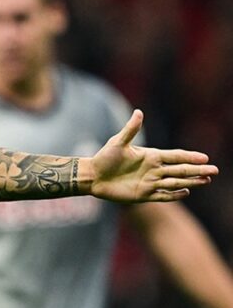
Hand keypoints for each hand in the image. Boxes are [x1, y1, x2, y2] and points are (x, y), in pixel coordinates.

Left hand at [89, 109, 217, 201]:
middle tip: (214, 170)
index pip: (175, 156)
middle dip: (197, 170)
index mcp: (150, 156)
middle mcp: (153, 169)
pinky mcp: (143, 195)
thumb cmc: (104, 158)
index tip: (205, 157)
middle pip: (180, 170)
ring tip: (206, 180)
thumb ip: (131, 129)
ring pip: (175, 182)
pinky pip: (163, 195)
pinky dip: (175, 194)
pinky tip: (187, 192)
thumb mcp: (118, 142)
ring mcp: (150, 182)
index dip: (189, 157)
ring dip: (191, 181)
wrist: (93, 176)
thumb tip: (139, 112)